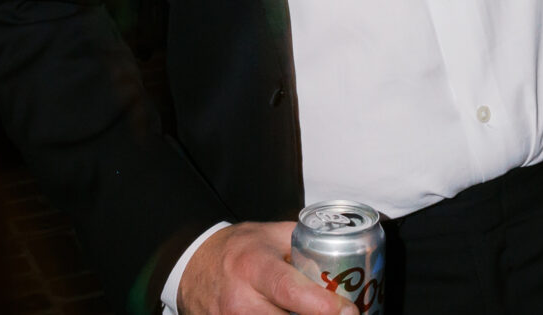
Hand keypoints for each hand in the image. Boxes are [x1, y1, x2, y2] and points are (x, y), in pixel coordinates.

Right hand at [176, 222, 348, 314]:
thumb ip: (305, 243)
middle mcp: (240, 300)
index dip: (323, 305)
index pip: (290, 291)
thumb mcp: (270, 235)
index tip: (349, 309)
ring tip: (317, 313)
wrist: (193, 265)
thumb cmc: (236, 249)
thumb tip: (344, 254)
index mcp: (253, 267)